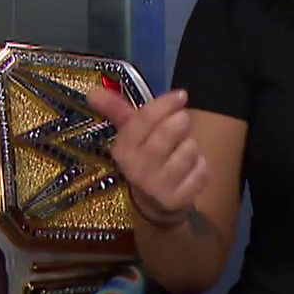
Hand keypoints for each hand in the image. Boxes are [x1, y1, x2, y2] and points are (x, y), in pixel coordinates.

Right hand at [87, 86, 208, 226]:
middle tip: (183, 120)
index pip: (143, 121)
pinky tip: (190, 169)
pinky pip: (201, 171)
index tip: (181, 95)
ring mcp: (158, 188)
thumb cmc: (143, 157)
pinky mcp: (179, 199)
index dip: (164, 104)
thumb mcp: (130, 135)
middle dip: (180, 122)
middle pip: (167, 134)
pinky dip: (200, 165)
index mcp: (123, 150)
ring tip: (183, 149)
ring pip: (188, 152)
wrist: (152, 202)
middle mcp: (137, 170)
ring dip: (191, 145)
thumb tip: (92, 91)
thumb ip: (116, 110)